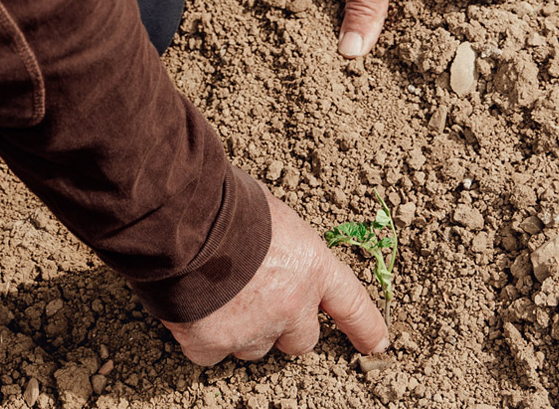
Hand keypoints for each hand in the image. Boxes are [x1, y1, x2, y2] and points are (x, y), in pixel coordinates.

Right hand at [161, 188, 389, 365]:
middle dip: (284, 328)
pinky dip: (202, 338)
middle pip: (301, 340)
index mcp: (314, 268)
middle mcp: (292, 305)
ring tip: (218, 295)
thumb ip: (285, 248)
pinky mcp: (214, 344)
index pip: (352, 305)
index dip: (365, 327)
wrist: (182, 221)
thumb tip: (272, 254)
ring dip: (242, 332)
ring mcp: (254, 329)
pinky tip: (193, 308)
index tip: (376, 343)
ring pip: (254, 349)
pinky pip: (211, 354)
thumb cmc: (227, 204)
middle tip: (258, 303)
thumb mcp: (275, 216)